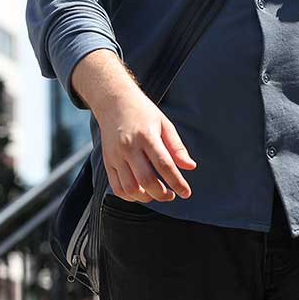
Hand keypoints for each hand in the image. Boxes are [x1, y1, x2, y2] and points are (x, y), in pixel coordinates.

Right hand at [91, 81, 194, 202]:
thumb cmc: (142, 112)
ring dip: (146, 197)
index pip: (164, 164)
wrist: (113, 102)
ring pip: (130, 188)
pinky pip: (117, 187)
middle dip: (162, 194)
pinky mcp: (107, 161)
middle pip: (146, 180)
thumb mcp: (164, 124)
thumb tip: (190, 167)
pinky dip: (129, 196)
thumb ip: (177, 147)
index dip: (177, 182)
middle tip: (171, 195)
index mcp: (146, 136)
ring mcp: (116, 156)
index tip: (186, 193)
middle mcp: (129, 147)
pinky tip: (140, 192)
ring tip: (156, 193)